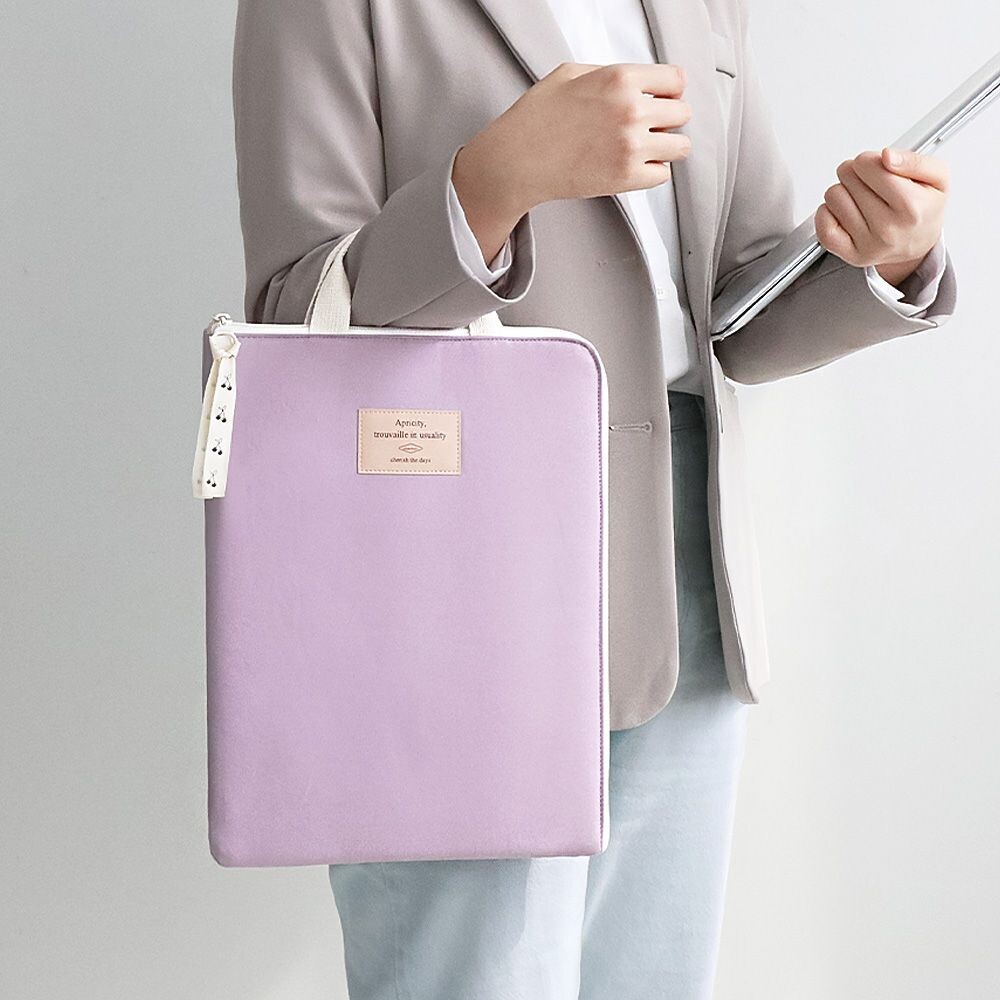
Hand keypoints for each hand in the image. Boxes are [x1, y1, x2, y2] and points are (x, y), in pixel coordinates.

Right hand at [452, 62, 691, 261]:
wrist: (517, 160)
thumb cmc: (536, 118)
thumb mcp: (570, 73)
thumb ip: (609, 74)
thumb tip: (635, 82)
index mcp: (620, 78)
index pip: (676, 80)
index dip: (669, 91)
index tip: (661, 99)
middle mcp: (631, 110)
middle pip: (682, 113)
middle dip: (667, 118)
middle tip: (648, 126)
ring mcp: (631, 146)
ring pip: (680, 146)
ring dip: (666, 146)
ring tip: (646, 148)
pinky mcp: (626, 178)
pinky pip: (663, 174)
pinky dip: (653, 171)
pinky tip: (634, 165)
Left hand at [814, 148, 947, 286]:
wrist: (918, 243)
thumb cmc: (924, 208)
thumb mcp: (936, 177)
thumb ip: (914, 161)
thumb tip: (886, 156)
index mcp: (911, 206)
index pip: (867, 165)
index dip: (869, 160)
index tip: (877, 167)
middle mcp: (888, 228)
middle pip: (848, 177)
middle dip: (857, 174)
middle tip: (870, 184)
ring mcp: (867, 244)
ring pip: (833, 197)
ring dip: (843, 192)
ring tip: (860, 198)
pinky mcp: (850, 255)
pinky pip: (823, 225)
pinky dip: (828, 213)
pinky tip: (845, 212)